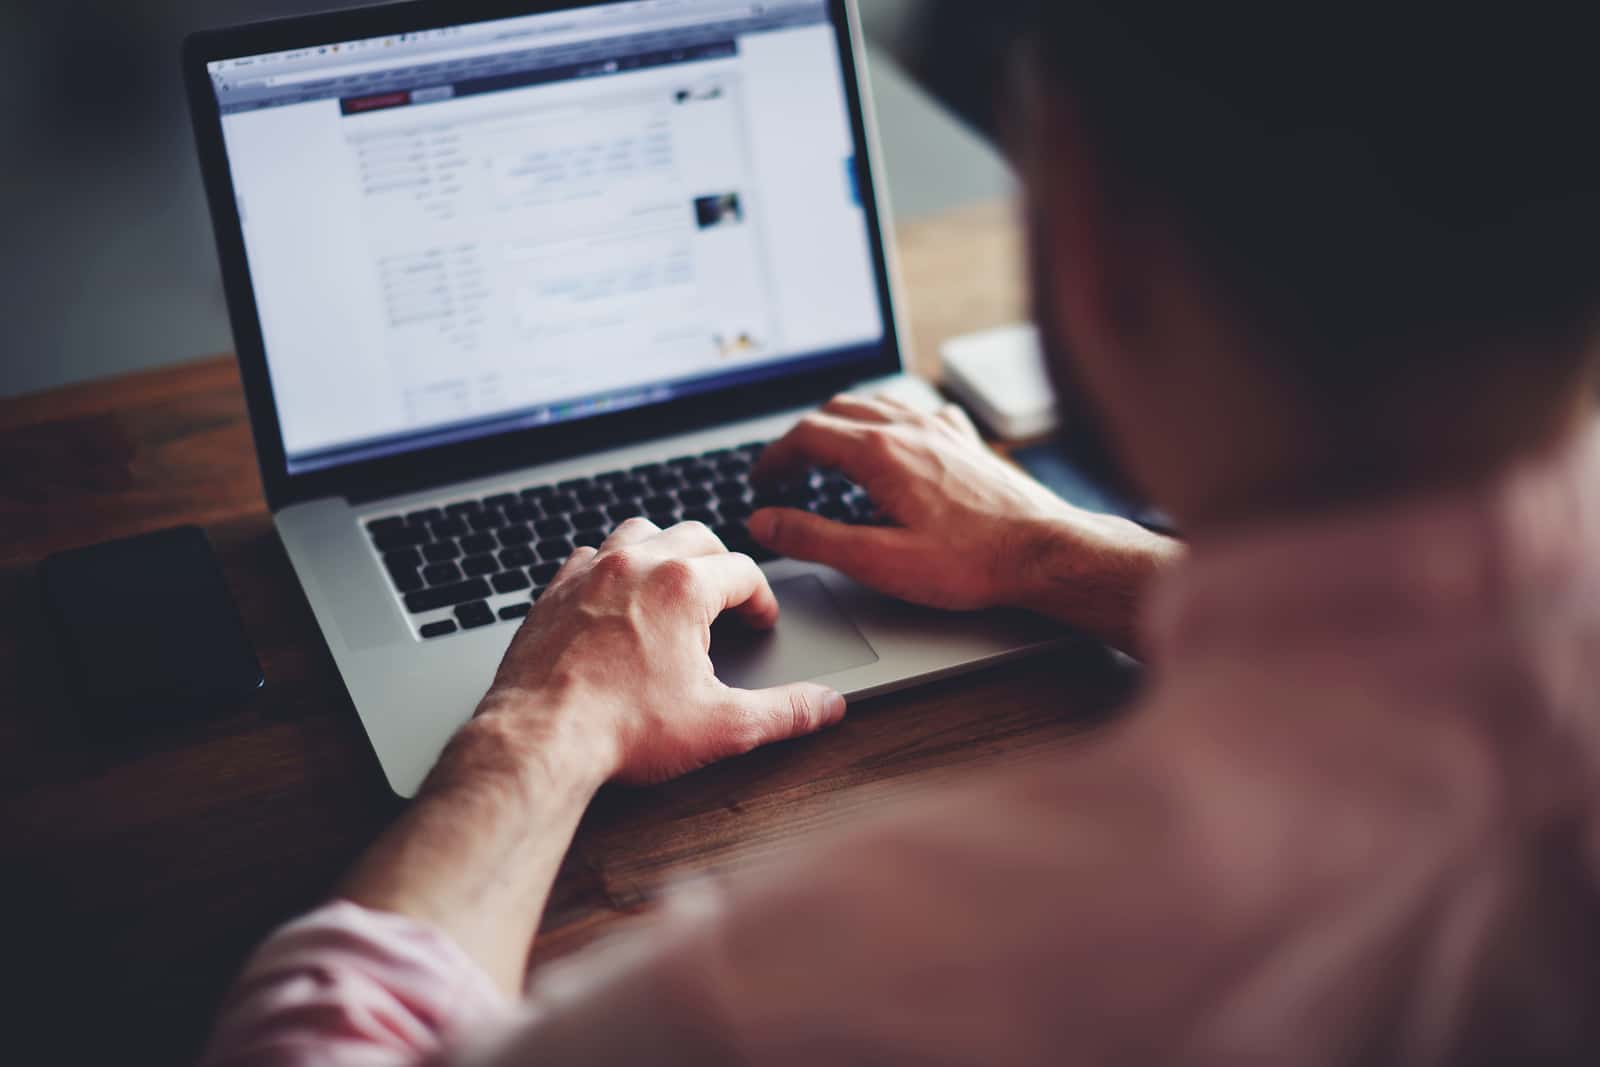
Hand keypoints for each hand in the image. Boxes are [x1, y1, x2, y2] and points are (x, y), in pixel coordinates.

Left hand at [478, 518, 847, 786]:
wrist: (539, 740)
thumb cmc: (623, 729)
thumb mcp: (721, 725)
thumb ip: (783, 711)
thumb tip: (826, 706)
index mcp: (684, 586)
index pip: (743, 571)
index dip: (762, 599)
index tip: (761, 622)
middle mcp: (636, 564)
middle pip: (696, 536)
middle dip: (720, 564)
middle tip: (728, 600)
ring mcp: (589, 573)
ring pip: (640, 532)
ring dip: (665, 551)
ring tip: (675, 585)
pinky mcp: (553, 592)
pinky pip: (588, 555)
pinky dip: (610, 567)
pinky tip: (615, 598)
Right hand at [749, 394, 1179, 651]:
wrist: (1044, 552)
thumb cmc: (970, 562)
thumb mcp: (878, 561)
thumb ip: (814, 538)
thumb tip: (765, 521)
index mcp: (880, 453)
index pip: (806, 435)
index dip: (774, 457)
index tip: (761, 480)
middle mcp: (910, 427)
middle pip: (836, 412)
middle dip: (802, 438)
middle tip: (785, 470)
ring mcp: (941, 428)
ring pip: (875, 404)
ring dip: (840, 423)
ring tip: (825, 452)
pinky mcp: (966, 440)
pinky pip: (916, 410)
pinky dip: (887, 419)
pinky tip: (893, 441)